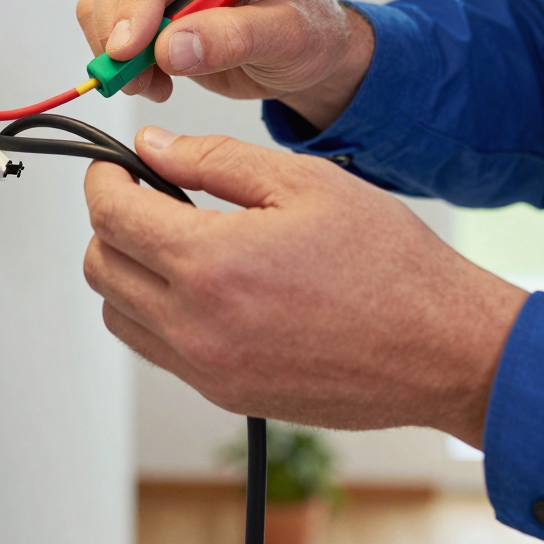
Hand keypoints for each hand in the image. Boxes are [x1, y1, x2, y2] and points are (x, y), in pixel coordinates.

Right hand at [75, 0, 373, 128]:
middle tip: (138, 79)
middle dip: (120, 29)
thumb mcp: (289, 37)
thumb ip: (236, 38)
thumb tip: (172, 47)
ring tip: (157, 82)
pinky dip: (119, 55)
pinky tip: (155, 75)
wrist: (298, 49)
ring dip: (116, 47)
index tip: (130, 48)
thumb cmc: (306, 29)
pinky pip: (103, 17)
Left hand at [82, 126, 526, 445]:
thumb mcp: (303, 182)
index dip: (105, 178)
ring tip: (178, 240)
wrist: (441, 349)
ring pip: (120, 315)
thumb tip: (155, 148)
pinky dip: (158, 312)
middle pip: (101, 268)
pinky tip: (206, 283)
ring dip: (129, 271)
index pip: (111, 216)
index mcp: (212, 263)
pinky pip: (158, 350)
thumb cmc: (389, 265)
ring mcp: (209, 370)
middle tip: (149, 196)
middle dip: (112, 223)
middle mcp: (198, 326)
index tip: (118, 165)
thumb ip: (215, 160)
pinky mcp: (227, 394)